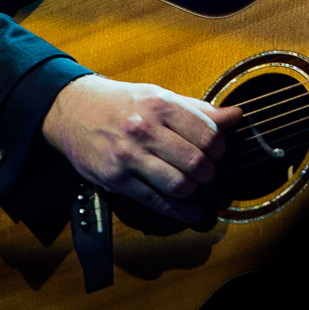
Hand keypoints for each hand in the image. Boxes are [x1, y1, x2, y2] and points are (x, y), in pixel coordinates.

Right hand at [41, 75, 242, 221]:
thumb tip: (236, 117)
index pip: (208, 134)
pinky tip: (193, 213)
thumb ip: (199, 109)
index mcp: (160, 105)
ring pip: (178, 185)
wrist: (72, 109)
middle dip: (209, 173)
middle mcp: (144, 130)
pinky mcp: (115, 179)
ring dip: (194, 191)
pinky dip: (179, 212)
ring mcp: (128, 156)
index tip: (219, 153)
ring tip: (196, 187)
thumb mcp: (159, 96)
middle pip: (195, 162)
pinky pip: (154, 201)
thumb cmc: (121, 103)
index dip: (220, 149)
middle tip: (208, 173)